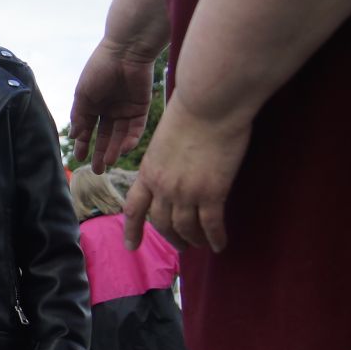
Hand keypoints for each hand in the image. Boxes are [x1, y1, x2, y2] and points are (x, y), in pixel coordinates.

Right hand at [69, 41, 156, 171]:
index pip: (88, 129)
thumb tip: (75, 135)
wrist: (126, 50)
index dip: (84, 144)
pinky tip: (123, 148)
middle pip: (105, 136)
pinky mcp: (141, 108)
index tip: (80, 158)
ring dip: (114, 149)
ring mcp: (126, 109)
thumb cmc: (100, 68)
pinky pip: (135, 128)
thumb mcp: (83, 94)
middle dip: (100, 153)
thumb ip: (80, 116)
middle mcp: (109, 109)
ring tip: (109, 163)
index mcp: (93, 104)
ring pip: (120, 135)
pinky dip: (130, 139)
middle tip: (97, 171)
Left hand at [121, 96, 252, 253]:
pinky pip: (211, 224)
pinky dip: (215, 238)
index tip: (130, 246)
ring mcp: (186, 192)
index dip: (132, 230)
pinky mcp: (212, 192)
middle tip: (180, 246)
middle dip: (171, 238)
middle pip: (162, 223)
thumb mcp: (164, 139)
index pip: (135, 208)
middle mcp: (163, 187)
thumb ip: (164, 158)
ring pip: (185, 228)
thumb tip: (172, 164)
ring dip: (193, 240)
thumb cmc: (191, 111)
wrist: (209, 103)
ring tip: (200, 245)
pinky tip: (219, 244)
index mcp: (148, 172)